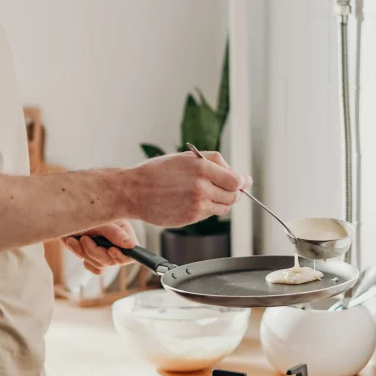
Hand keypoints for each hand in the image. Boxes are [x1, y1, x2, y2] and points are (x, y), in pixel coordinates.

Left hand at [63, 220, 138, 274]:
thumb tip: (132, 245)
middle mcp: (116, 242)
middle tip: (84, 239)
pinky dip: (84, 259)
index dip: (122, 255)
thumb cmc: (82, 211)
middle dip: (96, 252)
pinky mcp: (94, 256)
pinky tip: (76, 246)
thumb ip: (115, 233)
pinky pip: (94, 267)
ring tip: (73, 239)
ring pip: (101, 264)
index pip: (131, 252)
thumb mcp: (99, 220)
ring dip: (84, 253)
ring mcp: (105, 250)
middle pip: (113, 261)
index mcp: (123, 231)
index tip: (110, 250)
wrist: (62, 214)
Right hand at [126, 150, 251, 228]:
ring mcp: (197, 205)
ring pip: (224, 207)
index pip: (236, 180)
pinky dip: (207, 209)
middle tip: (222, 187)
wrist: (133, 191)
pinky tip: (191, 200)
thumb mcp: (185, 157)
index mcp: (202, 168)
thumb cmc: (157, 172)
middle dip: (232, 192)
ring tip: (203, 193)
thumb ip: (214, 163)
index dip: (241, 181)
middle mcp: (202, 187)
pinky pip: (209, 214)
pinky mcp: (191, 218)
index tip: (241, 181)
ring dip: (220, 201)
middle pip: (233, 195)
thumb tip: (240, 176)